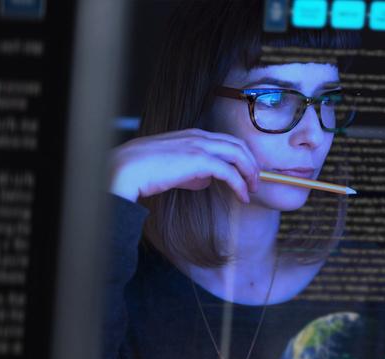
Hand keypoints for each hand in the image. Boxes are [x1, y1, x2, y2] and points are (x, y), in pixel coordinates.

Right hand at [109, 128, 259, 202]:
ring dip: (250, 173)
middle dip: (251, 163)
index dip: (241, 156)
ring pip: (239, 155)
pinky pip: (230, 172)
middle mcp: (199, 136)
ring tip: (252, 189)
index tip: (246, 173)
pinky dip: (240, 184)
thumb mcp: (172, 168)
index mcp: (192, 135)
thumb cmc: (144, 170)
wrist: (128, 168)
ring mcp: (200, 146)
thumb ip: (191, 172)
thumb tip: (205, 181)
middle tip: (256, 182)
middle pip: (238, 145)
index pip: (226, 141)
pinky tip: (242, 197)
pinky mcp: (200, 160)